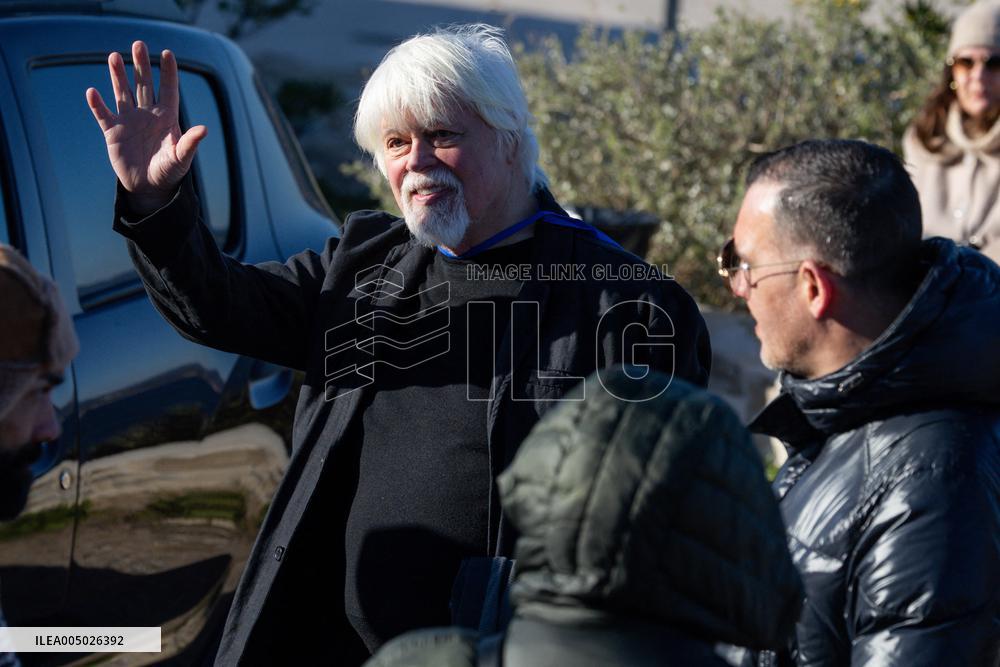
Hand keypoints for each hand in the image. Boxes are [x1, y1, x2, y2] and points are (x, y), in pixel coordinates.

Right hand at [86, 41, 205, 215]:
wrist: (149, 188)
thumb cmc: (169, 173)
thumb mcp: (181, 158)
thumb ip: (190, 143)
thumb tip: (204, 129)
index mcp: (166, 118)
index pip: (168, 89)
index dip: (168, 72)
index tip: (167, 53)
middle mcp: (147, 114)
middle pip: (144, 84)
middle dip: (141, 65)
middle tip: (138, 44)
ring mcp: (129, 121)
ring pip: (123, 93)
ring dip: (118, 76)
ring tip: (114, 57)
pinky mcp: (112, 132)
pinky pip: (103, 114)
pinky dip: (97, 104)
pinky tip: (92, 92)